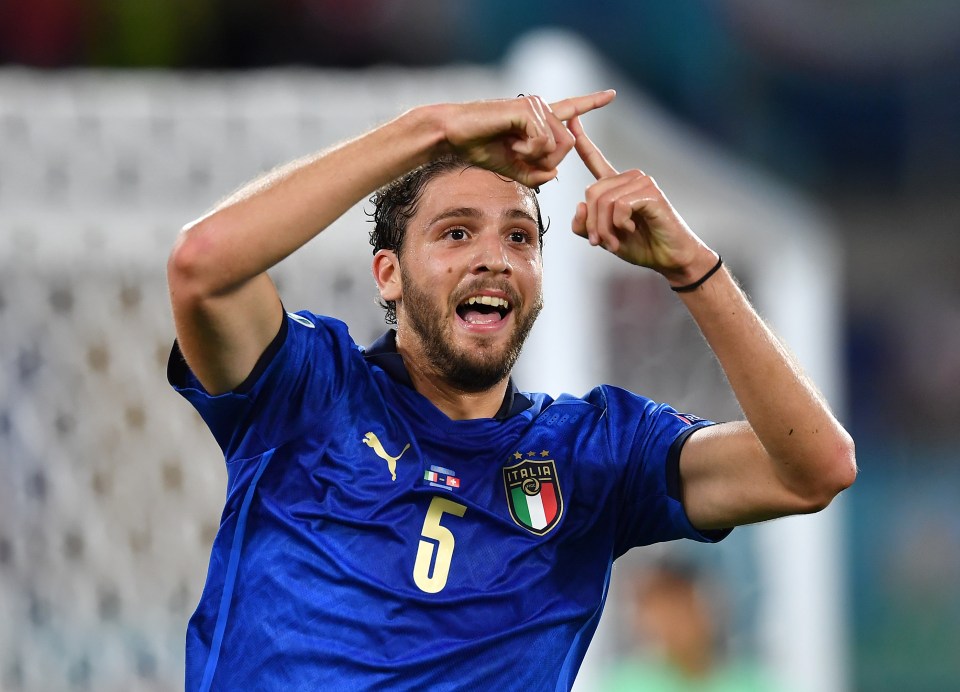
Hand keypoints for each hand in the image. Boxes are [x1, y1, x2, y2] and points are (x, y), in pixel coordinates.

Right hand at [439, 90, 615, 187]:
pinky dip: (528, 152)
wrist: (455, 136)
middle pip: (569, 145)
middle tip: (522, 157)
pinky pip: (544, 142)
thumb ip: (538, 174)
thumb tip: (555, 174)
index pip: (571, 109)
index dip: (591, 102)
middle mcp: (542, 109)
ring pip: (559, 146)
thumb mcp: (515, 169)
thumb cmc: (481, 149)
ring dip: (536, 158)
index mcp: (539, 120)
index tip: (612, 94)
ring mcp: (536, 107)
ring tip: (513, 148)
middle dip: (549, 162)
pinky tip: (512, 144)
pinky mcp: (528, 110)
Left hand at [569, 116, 715, 282]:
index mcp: (616, 185)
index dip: (581, 140)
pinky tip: (632, 229)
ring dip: (604, 228)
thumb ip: (585, 225)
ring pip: (603, 201)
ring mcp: (641, 182)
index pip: (594, 159)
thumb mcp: (604, 237)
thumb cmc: (640, 245)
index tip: (570, 119)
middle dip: (591, 223)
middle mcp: (628, 178)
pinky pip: (619, 205)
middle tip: (600, 242)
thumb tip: (579, 205)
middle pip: (591, 192)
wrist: (669, 257)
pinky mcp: (650, 191)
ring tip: (615, 241)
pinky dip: (619, 224)